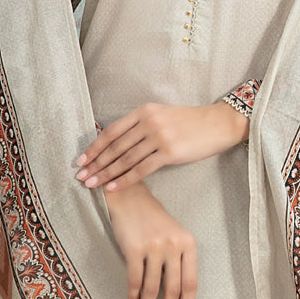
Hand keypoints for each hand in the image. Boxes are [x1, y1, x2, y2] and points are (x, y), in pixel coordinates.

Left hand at [75, 102, 246, 191]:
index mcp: (144, 111)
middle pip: (115, 146)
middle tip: (81, 176)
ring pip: (125, 159)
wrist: (218, 124)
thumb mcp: (163, 115)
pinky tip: (113, 187)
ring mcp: (159, 137)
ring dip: (106, 173)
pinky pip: (142, 169)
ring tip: (92, 184)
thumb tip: (118, 143)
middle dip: (95, 163)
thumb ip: (141, 125)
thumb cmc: (191, 122)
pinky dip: (125, 179)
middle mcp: (148, 122)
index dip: (94, 146)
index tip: (81, 159)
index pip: (112, 131)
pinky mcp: (170, 152)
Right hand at [103, 182, 197, 298]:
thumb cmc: (152, 221)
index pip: (191, 283)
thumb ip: (178, 262)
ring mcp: (154, 246)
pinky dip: (133, 298)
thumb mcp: (173, 236)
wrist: (129, 198)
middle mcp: (174, 245)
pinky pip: (134, 280)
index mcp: (188, 244)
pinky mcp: (134, 248)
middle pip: (174, 289)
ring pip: (152, 288)